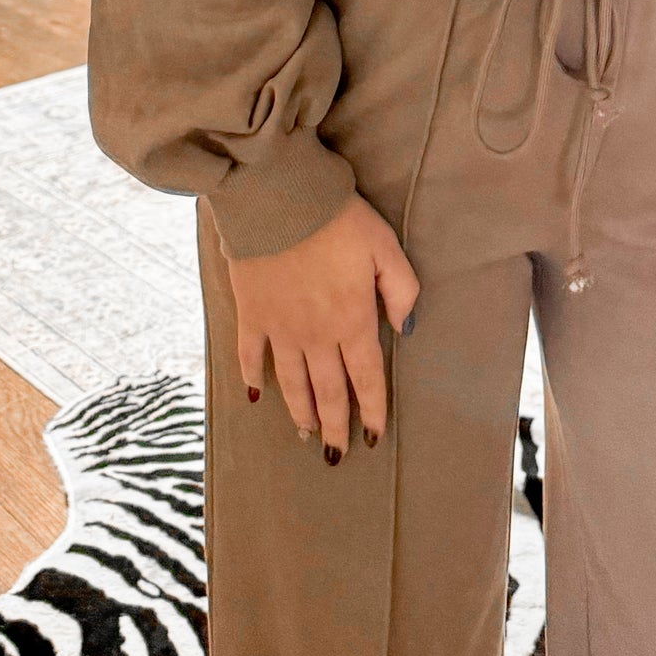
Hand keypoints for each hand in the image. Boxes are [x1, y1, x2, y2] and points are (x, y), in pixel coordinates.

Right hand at [227, 193, 420, 460]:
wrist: (280, 201)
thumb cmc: (338, 219)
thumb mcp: (385, 247)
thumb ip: (401, 290)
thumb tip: (405, 329)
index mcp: (352, 321)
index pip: (366, 378)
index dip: (371, 410)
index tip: (372, 435)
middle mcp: (316, 335)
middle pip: (328, 391)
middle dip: (335, 425)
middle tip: (337, 453)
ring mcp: (280, 327)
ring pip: (292, 382)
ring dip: (300, 412)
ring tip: (306, 434)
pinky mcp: (251, 313)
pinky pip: (250, 354)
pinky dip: (252, 377)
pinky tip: (255, 395)